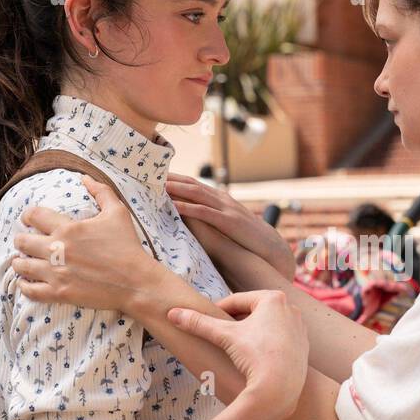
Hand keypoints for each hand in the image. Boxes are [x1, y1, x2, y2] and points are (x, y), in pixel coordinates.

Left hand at [12, 176, 162, 311]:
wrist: (136, 282)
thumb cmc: (128, 246)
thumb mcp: (118, 213)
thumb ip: (101, 192)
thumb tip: (85, 177)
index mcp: (68, 228)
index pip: (34, 215)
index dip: (28, 215)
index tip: (29, 219)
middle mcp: (57, 250)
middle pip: (22, 241)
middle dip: (20, 239)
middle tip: (25, 241)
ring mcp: (56, 273)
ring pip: (22, 265)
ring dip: (19, 262)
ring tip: (22, 261)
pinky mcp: (60, 293)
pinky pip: (30, 290)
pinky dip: (24, 286)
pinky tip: (25, 282)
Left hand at [166, 173, 296, 281]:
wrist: (270, 246)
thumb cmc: (245, 238)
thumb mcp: (225, 223)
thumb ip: (210, 218)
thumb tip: (188, 221)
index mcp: (220, 199)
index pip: (193, 184)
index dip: (174, 178)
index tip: (154, 175)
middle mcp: (222, 199)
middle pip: (192, 184)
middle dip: (171, 178)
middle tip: (149, 174)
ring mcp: (226, 209)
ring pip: (197, 194)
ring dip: (177, 188)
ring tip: (158, 185)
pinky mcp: (229, 222)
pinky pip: (206, 212)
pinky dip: (189, 207)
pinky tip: (175, 206)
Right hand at [167, 290, 307, 419]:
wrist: (281, 388)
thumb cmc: (254, 356)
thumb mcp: (224, 336)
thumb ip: (199, 323)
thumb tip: (172, 313)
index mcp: (273, 298)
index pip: (237, 301)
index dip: (218, 310)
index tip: (205, 320)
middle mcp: (291, 309)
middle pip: (253, 312)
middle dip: (235, 321)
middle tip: (219, 334)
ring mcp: (300, 328)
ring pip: (267, 326)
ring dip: (250, 333)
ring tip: (234, 347)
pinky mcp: (304, 346)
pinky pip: (279, 340)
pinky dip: (266, 345)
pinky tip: (254, 358)